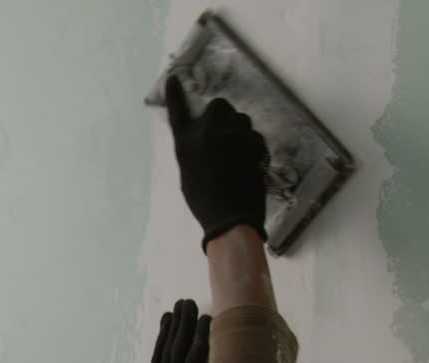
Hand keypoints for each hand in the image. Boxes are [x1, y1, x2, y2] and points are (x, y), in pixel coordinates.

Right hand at [165, 75, 269, 249]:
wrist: (230, 217)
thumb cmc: (203, 201)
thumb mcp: (189, 172)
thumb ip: (194, 148)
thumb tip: (202, 137)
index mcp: (186, 142)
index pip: (178, 111)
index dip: (175, 94)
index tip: (173, 78)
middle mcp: (208, 132)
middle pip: (219, 106)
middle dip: (222, 115)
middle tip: (222, 133)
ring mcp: (234, 136)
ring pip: (241, 118)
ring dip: (239, 129)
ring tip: (236, 152)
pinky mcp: (254, 143)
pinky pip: (254, 135)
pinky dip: (252, 144)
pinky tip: (248, 162)